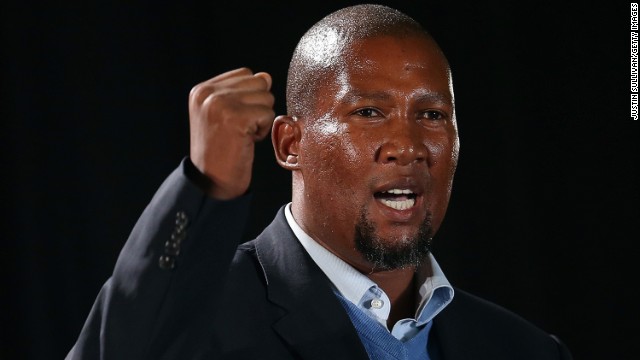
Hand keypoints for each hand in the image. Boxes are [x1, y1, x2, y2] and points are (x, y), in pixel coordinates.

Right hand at [188, 67, 274, 199]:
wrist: (211, 182)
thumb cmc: (220, 151)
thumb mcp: (224, 115)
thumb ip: (242, 93)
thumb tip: (266, 77)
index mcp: (201, 90)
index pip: (245, 74)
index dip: (249, 98)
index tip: (235, 120)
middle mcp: (208, 93)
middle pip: (258, 82)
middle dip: (257, 107)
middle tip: (240, 129)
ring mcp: (220, 104)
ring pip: (266, 97)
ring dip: (260, 119)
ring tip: (242, 135)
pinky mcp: (236, 118)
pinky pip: (268, 114)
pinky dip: (262, 130)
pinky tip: (246, 141)